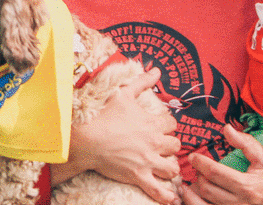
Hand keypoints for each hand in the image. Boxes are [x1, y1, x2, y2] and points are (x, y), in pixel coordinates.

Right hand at [69, 68, 180, 203]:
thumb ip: (142, 82)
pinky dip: (166, 195)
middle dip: (170, 147)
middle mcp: (154, 142)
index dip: (167, 125)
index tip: (160, 126)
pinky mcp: (139, 176)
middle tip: (161, 147)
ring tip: (163, 167)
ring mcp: (147, 161)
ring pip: (172, 168)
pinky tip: (170, 197)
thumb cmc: (103, 115)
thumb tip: (157, 70)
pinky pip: (158, 190)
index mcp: (152, 123)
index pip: (172, 124)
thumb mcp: (123, 94)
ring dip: (169, 168)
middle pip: (176, 146)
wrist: (86, 138)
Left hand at [184, 124, 262, 204]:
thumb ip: (245, 143)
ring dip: (193, 194)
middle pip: (207, 189)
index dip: (200, 163)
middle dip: (198, 176)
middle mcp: (240, 203)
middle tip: (196, 168)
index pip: (215, 173)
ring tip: (188, 185)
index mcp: (247, 186)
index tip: (193, 156)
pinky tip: (194, 198)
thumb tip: (226, 128)